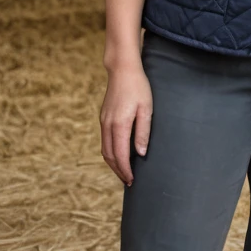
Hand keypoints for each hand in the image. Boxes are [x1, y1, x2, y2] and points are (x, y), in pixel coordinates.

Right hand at [99, 61, 151, 185]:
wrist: (122, 70)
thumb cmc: (139, 87)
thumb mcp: (147, 109)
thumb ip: (143, 132)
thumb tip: (140, 154)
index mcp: (119, 125)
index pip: (120, 155)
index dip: (125, 170)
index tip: (131, 180)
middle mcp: (107, 125)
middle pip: (109, 156)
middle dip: (118, 170)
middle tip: (128, 180)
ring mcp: (103, 121)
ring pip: (105, 149)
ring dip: (113, 162)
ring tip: (123, 171)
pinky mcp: (103, 117)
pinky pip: (104, 140)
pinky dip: (110, 152)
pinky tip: (118, 154)